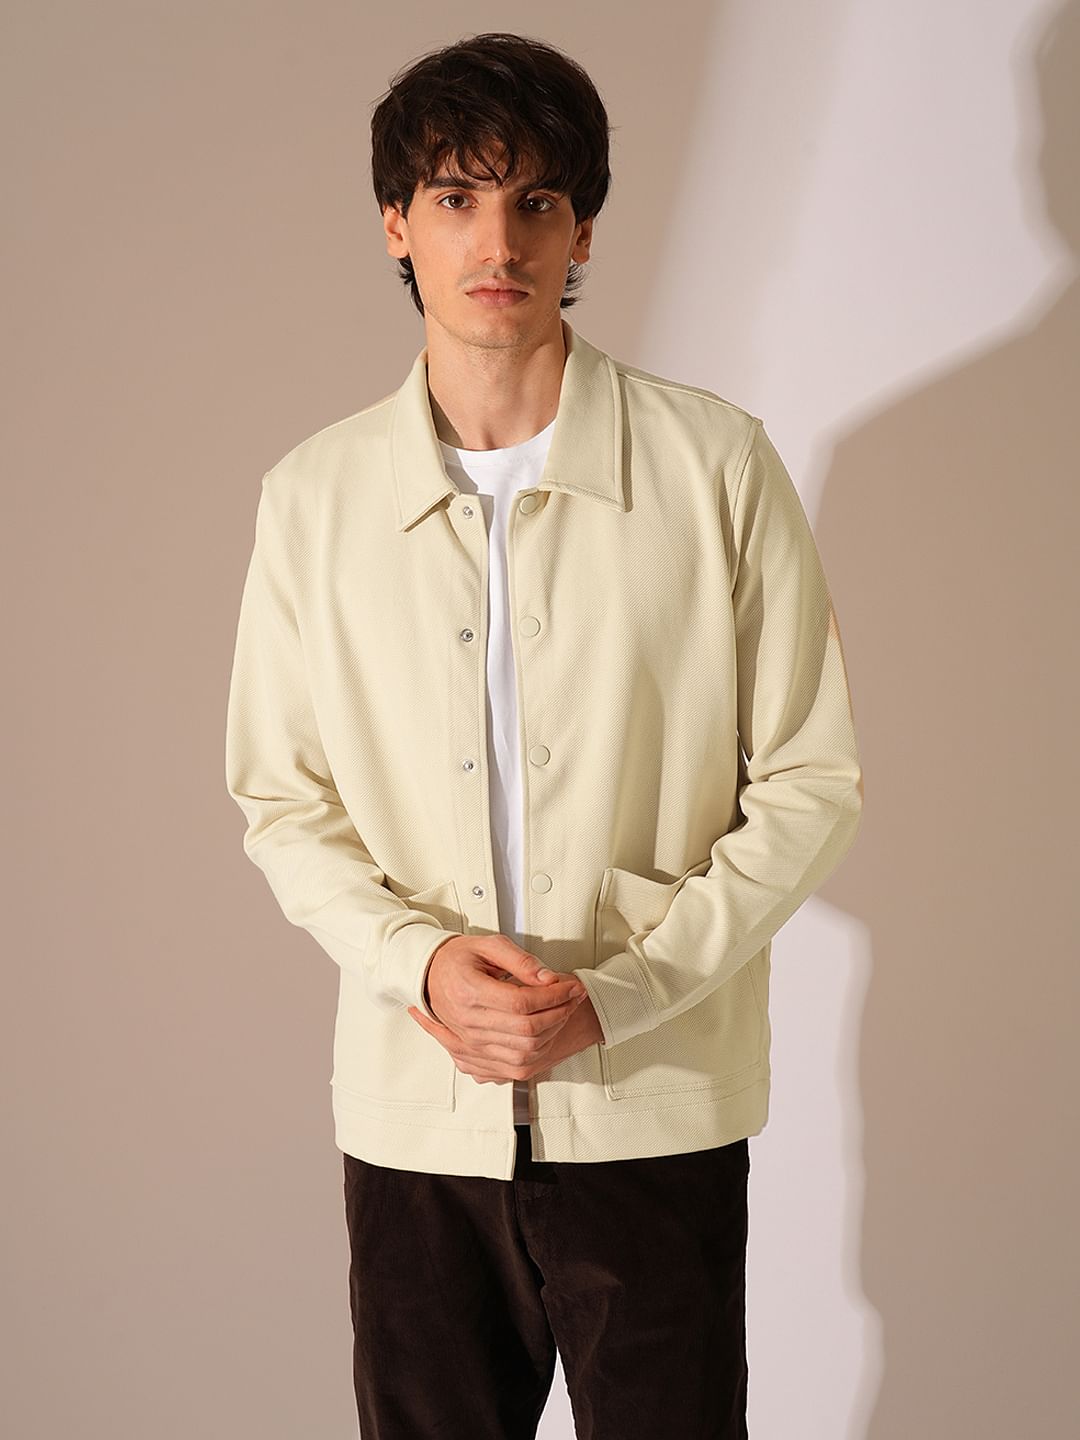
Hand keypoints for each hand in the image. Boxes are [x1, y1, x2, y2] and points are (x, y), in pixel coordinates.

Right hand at [406, 933, 603, 1082]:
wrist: (429, 978)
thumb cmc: (458, 960)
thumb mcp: (489, 946)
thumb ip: (521, 961)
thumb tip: (548, 978)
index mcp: (469, 992)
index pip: (522, 1003)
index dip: (554, 995)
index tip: (571, 986)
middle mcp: (469, 1023)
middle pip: (527, 1031)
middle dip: (560, 1013)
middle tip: (573, 997)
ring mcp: (471, 1044)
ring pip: (524, 1052)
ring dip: (552, 1034)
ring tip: (562, 1012)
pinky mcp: (475, 1058)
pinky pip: (513, 1066)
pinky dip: (536, 1053)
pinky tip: (545, 1034)